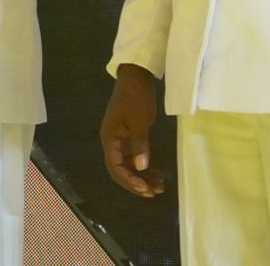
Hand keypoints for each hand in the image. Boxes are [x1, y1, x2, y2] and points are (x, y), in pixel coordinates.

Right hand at [100, 63, 164, 196]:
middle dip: (136, 182)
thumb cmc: (136, 97)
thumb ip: (139, 144)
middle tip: (154, 192)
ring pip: (130, 165)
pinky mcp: (130, 137)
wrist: (136, 77)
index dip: (128, 180)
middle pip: (121, 170)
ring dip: (143, 177)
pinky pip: (136, 157)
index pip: (115, 167)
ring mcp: (122, 140)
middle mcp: (113, 142)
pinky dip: (146, 167)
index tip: (144, 188)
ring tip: (160, 187)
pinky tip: (158, 174)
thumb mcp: (139, 120)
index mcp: (110, 138)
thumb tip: (140, 167)